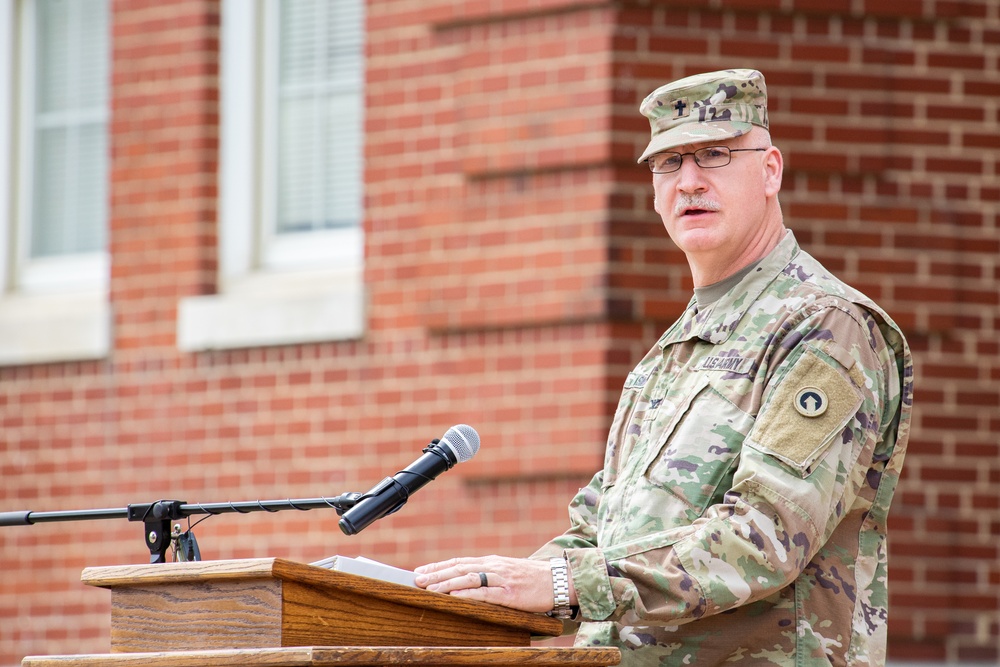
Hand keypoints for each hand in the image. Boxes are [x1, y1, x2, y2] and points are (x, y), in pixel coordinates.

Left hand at [414, 555, 570, 612]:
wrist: (560, 581)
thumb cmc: (535, 579)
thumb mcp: (510, 572)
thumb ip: (491, 575)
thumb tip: (469, 581)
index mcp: (493, 562)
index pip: (460, 562)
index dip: (439, 566)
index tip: (422, 570)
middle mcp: (494, 567)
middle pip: (459, 568)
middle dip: (436, 573)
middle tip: (417, 578)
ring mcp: (501, 579)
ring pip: (468, 578)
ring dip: (446, 582)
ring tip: (429, 586)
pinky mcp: (509, 593)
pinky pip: (484, 593)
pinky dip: (467, 594)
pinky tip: (454, 596)